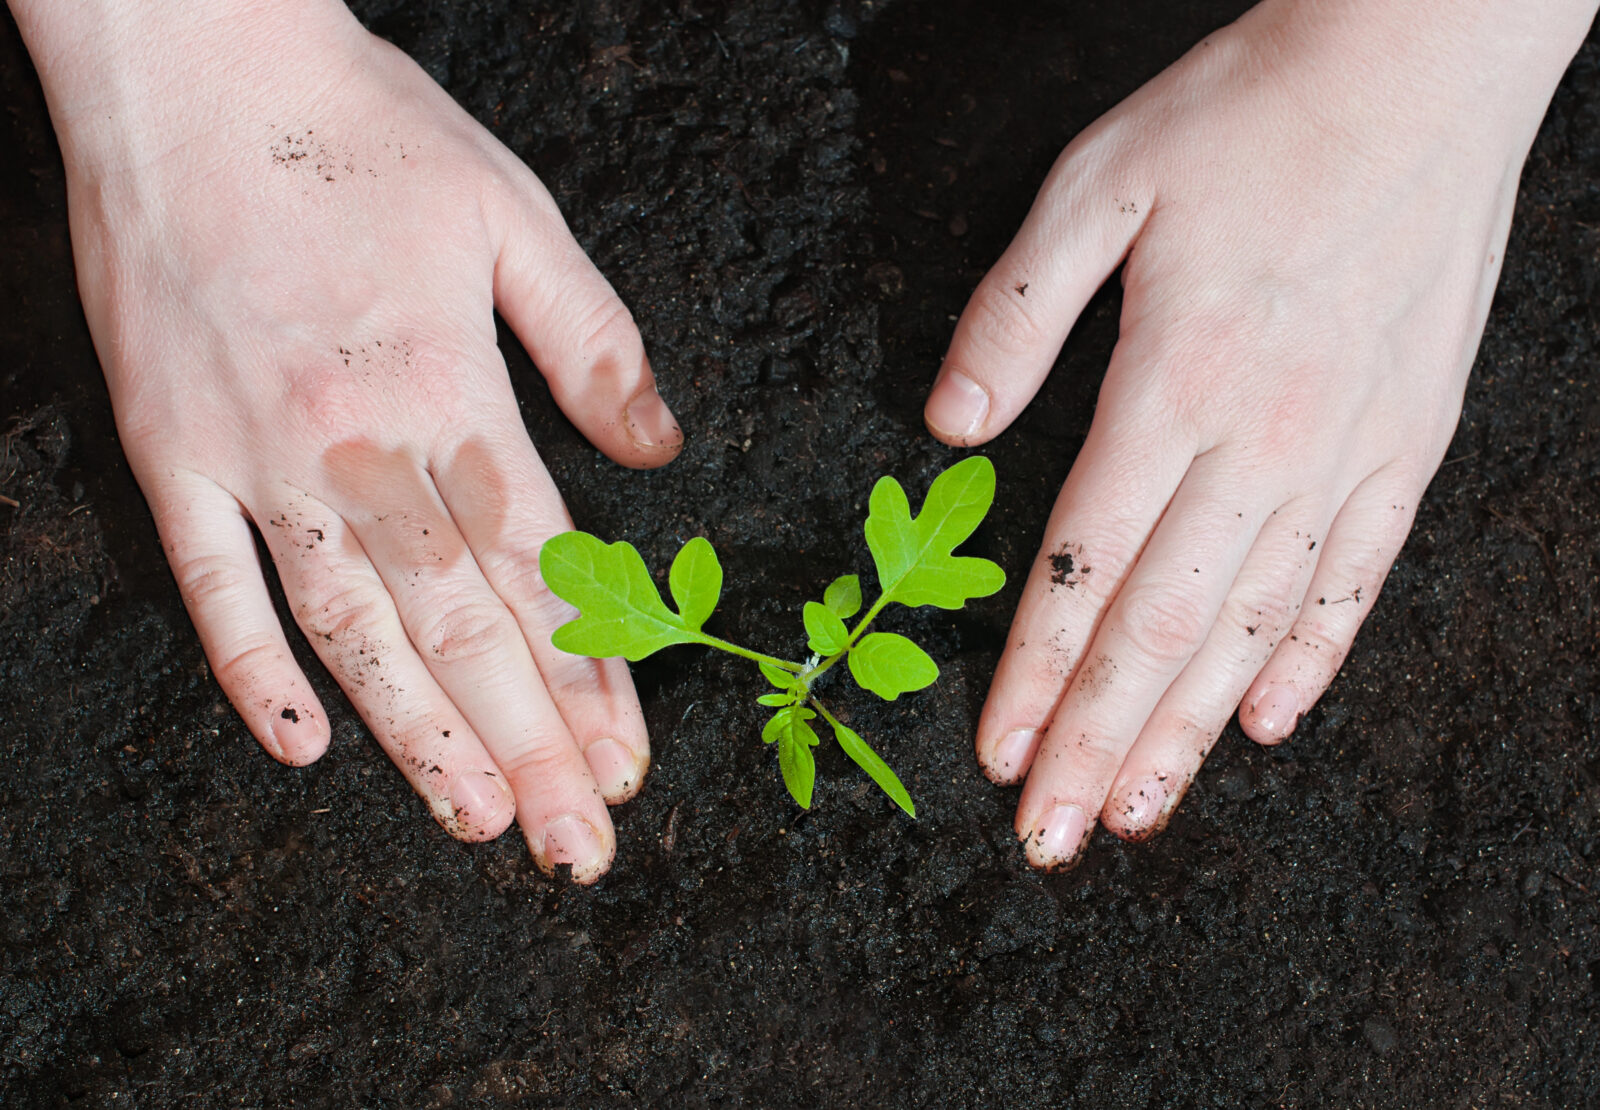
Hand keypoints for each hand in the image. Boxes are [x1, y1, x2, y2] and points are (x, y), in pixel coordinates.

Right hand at [22, 0, 680, 880]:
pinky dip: (253, 672)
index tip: (628, 761)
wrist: (191, 64)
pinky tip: (303, 748)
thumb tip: (662, 454)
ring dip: (418, 738)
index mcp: (451, 389)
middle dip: (529, 746)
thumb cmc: (363, 131)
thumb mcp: (514, 215)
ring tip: (475, 823)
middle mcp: (357, 442)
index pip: (541, 568)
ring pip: (350, 631)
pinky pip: (211, 586)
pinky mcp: (172, 451)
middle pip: (461, 627)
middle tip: (574, 847)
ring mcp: (254, 455)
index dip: (591, 674)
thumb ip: (595, 344)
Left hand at [923, 0, 1592, 867]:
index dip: (1033, 677)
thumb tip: (946, 428)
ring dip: (1187, 733)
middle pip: (1160, 628)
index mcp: (1174, 385)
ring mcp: (1347, 451)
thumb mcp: (1096, 187)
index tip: (994, 757)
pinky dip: (1308, 658)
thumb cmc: (1248, 116)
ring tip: (1134, 813)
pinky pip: (1354, 578)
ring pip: (1252, 628)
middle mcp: (1263, 441)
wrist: (1419, 66)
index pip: (1083, 570)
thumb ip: (1013, 315)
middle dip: (1093, 743)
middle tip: (1046, 838)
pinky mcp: (1408, 444)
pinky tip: (1267, 723)